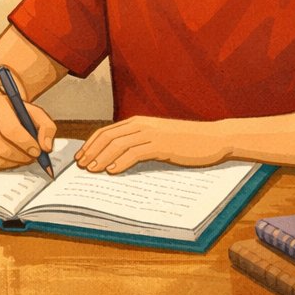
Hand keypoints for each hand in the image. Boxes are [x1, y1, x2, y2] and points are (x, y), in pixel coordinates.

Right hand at [0, 85, 56, 171]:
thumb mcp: (33, 112)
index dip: (27, 144)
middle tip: (32, 157)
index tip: (38, 151)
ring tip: (22, 156)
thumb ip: (47, 127)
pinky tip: (9, 157)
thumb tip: (46, 147)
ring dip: (15, 163)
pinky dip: (3, 166)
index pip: (11, 130)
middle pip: (4, 149)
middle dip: (23, 157)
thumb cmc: (13, 114)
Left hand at [75, 116, 228, 173]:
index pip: (106, 131)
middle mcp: (142, 125)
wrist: (213, 138)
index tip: (81, 156)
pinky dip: (121, 162)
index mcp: (139, 122)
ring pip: (118, 144)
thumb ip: (140, 143)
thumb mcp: (159, 138)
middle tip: (81, 166)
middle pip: (108, 136)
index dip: (91, 144)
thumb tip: (118, 159)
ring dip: (102, 158)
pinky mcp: (162, 145)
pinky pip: (136, 153)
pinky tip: (113, 172)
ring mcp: (152, 134)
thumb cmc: (187, 141)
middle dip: (91, 151)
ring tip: (92, 170)